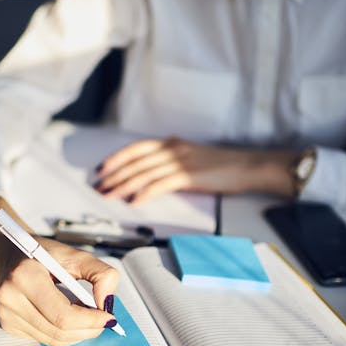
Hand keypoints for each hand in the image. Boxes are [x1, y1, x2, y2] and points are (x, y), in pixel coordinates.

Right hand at [0, 195, 119, 345]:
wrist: (6, 252)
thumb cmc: (40, 252)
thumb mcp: (74, 254)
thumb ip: (100, 274)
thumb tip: (108, 304)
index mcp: (25, 276)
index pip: (63, 315)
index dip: (91, 321)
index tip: (109, 317)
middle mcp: (10, 298)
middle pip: (59, 332)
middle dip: (88, 330)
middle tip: (103, 320)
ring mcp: (6, 315)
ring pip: (53, 340)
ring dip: (77, 334)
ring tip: (88, 318)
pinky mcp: (8, 325)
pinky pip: (43, 339)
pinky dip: (62, 333)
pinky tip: (67, 318)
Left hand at [94, 137, 296, 203]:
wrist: (247, 165)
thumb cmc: (222, 165)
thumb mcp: (192, 156)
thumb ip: (172, 160)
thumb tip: (153, 170)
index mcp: (171, 144)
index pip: (135, 149)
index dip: (115, 158)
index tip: (100, 169)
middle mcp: (172, 149)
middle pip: (134, 162)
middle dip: (113, 175)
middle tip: (98, 187)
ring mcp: (180, 161)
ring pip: (143, 173)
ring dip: (122, 185)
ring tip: (109, 195)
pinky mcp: (189, 175)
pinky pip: (160, 184)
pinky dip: (145, 193)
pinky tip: (134, 202)